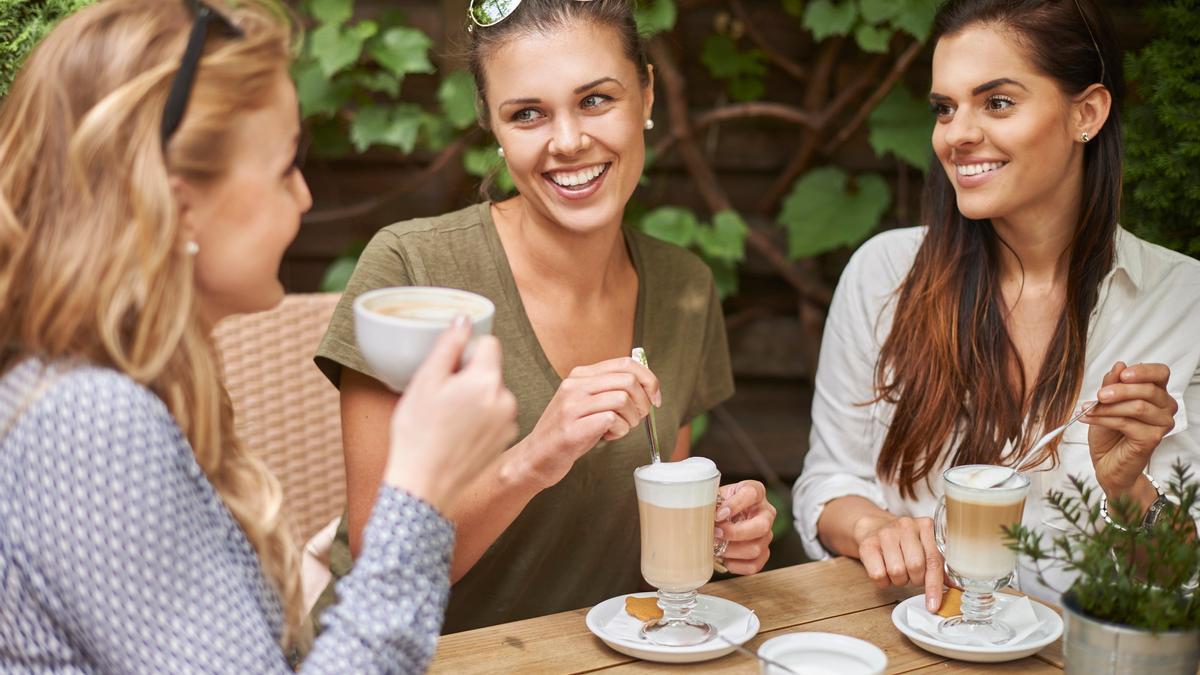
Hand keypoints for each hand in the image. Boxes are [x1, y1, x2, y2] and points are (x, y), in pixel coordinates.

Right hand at [384, 318, 517, 512]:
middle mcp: (506, 399)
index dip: (465, 352)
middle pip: (490, 370)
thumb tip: (464, 319)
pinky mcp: (504, 441)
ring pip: (492, 394)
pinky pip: (495, 416)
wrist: (424, 484)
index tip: (447, 370)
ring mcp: (508, 423)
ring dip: (475, 399)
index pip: (488, 344)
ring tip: (448, 420)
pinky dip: (480, 420)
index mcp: (487, 380)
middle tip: (441, 399)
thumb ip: (449, 344)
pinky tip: (457, 435)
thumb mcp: (425, 381)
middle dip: (468, 377)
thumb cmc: (418, 433)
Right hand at [503, 357, 660, 489]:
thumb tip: (647, 384)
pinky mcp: (572, 427)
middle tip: (638, 418)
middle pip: (628, 381)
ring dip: (632, 419)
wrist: (537, 456)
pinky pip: (612, 420)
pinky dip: (619, 431)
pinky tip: (608, 436)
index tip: (655, 398)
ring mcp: (572, 406)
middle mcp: (575, 385)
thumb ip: (609, 389)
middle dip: (643, 402)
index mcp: (580, 375)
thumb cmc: (569, 431)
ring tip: (621, 428)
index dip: (649, 379)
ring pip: (622, 399)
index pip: (625, 363)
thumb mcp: (587, 402)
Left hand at [715, 480, 775, 574]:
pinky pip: (754, 565)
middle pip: (762, 526)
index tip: (718, 515)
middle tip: (716, 533)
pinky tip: (725, 559)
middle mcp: (766, 512)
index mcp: (756, 492)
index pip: (751, 494)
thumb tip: (700, 514)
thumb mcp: (716, 495)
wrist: (724, 516)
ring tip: (716, 547)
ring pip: (756, 548)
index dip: (735, 505)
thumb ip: (711, 500)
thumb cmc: (720, 504)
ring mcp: (767, 534)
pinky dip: (736, 565)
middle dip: (735, 533)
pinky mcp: (763, 552)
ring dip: (732, 551)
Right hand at [854, 514, 944, 611]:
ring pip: (897, 572)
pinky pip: (878, 574)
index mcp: (926, 526)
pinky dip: (883, 581)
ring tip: (898, 570)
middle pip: (915, 567)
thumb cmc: (904, 542)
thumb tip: (958, 588)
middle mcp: (906, 525)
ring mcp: (886, 533)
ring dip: (898, 580)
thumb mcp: (925, 546)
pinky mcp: (868, 544)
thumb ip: (940, 565)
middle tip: (912, 575)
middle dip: (915, 579)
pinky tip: (884, 570)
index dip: (934, 586)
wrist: (874, 527)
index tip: (933, 605)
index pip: (934, 560)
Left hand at [1085, 362, 1176, 497]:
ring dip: (1107, 407)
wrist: (1107, 462)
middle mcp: (1165, 407)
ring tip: (1087, 410)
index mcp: (1157, 393)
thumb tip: (1119, 366)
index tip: (1122, 375)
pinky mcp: (1153, 439)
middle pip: (1148, 390)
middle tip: (1098, 395)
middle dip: (1118, 390)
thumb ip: (1111, 384)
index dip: (1143, 371)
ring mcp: (1162, 424)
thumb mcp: (1104, 402)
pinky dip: (1104, 419)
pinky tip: (1088, 418)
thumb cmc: (1108, 432)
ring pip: (1137, 407)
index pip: (1160, 373)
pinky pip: (1127, 423)